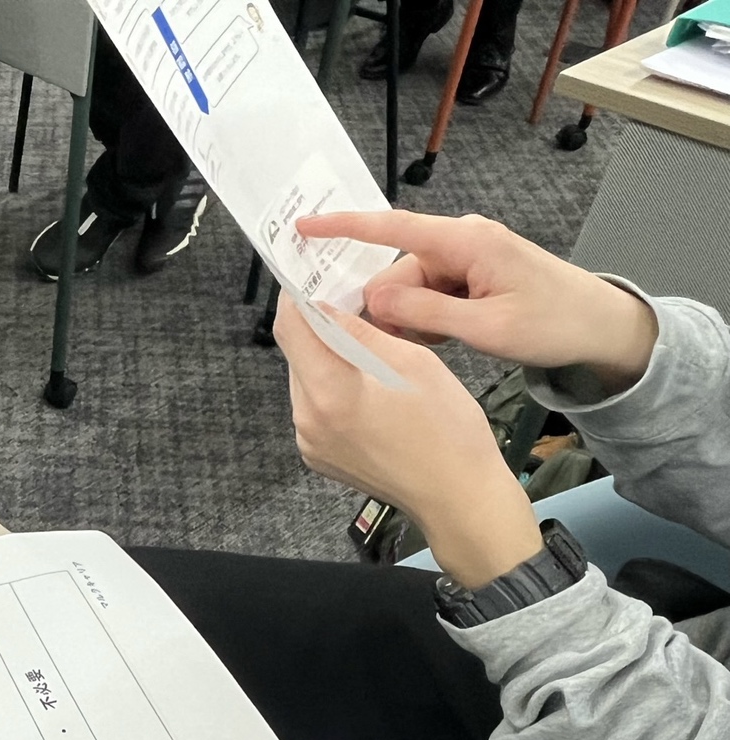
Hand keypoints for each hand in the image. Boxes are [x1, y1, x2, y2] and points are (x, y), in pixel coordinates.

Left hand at [274, 294, 541, 587]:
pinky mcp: (319, 457)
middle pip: (296, 354)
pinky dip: (331, 388)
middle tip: (346, 304)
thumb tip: (328, 307)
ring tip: (363, 347)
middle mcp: (307, 421)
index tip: (310, 277)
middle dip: (316, 326)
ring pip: (305, 380)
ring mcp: (310, 444)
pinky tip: (364, 385)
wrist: (460, 499)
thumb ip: (361, 332)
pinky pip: (315, 408)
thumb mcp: (413, 363)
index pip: (291, 328)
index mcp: (329, 394)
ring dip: (325, 358)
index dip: (297, 296)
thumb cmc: (448, 431)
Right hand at [298, 211, 658, 393]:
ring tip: (438, 346)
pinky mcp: (470, 275)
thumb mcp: (486, 328)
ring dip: (412, 319)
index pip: (392, 227)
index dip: (344, 228)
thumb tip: (373, 300)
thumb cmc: (555, 323)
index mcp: (465, 242)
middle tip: (397, 345)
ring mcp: (466, 258)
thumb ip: (425, 312)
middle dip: (388, 307)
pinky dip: (427, 319)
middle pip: (397, 271)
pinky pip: (430, 295)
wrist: (602, 328)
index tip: (304, 226)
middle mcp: (460, 241)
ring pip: (410, 288)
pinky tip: (445, 339)